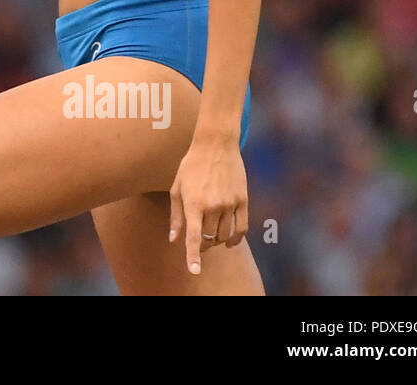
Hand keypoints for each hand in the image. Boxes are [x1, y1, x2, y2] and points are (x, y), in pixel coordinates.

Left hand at [168, 133, 248, 274]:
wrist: (216, 145)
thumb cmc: (191, 166)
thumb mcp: (176, 188)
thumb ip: (176, 216)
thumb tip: (174, 239)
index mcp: (193, 203)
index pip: (193, 236)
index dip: (193, 256)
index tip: (194, 270)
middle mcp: (212, 206)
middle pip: (209, 238)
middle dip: (203, 244)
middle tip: (198, 240)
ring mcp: (229, 203)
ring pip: (225, 235)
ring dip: (217, 241)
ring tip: (211, 235)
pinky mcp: (243, 200)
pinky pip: (242, 228)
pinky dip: (236, 239)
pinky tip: (230, 241)